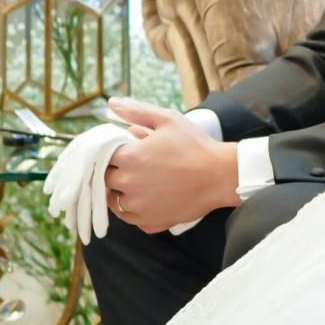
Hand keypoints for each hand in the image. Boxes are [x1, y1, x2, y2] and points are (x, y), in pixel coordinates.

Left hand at [103, 101, 240, 233]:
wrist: (220, 176)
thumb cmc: (195, 146)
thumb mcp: (168, 120)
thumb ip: (136, 111)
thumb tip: (111, 103)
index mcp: (129, 157)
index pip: (103, 155)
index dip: (113, 151)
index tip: (125, 149)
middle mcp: (128, 183)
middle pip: (105, 178)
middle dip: (114, 170)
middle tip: (134, 165)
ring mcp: (138, 206)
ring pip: (114, 201)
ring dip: (120, 191)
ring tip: (138, 182)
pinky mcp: (149, 221)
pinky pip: (129, 218)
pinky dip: (132, 209)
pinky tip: (145, 198)